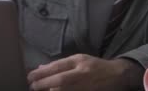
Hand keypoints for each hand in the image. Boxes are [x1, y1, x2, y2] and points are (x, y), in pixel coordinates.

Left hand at [27, 54, 143, 90]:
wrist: (116, 75)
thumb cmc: (95, 66)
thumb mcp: (79, 59)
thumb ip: (60, 64)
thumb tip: (41, 68)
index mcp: (80, 61)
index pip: (58, 66)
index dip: (43, 72)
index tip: (31, 76)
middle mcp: (83, 73)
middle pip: (60, 81)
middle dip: (44, 84)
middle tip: (33, 86)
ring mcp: (85, 86)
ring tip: (41, 90)